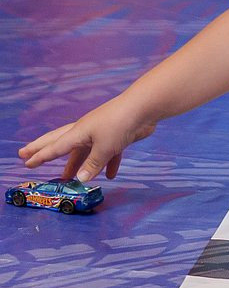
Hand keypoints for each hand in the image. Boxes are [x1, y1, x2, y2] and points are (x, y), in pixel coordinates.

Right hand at [18, 97, 154, 182]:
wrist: (143, 108)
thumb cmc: (119, 125)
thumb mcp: (104, 149)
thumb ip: (92, 165)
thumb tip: (79, 179)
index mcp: (78, 133)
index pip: (55, 147)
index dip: (40, 156)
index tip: (25, 161)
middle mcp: (85, 131)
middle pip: (60, 142)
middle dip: (44, 150)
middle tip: (25, 154)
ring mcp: (100, 132)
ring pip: (84, 151)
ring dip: (76, 163)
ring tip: (67, 176)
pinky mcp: (116, 135)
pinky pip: (108, 152)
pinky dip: (107, 163)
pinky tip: (110, 176)